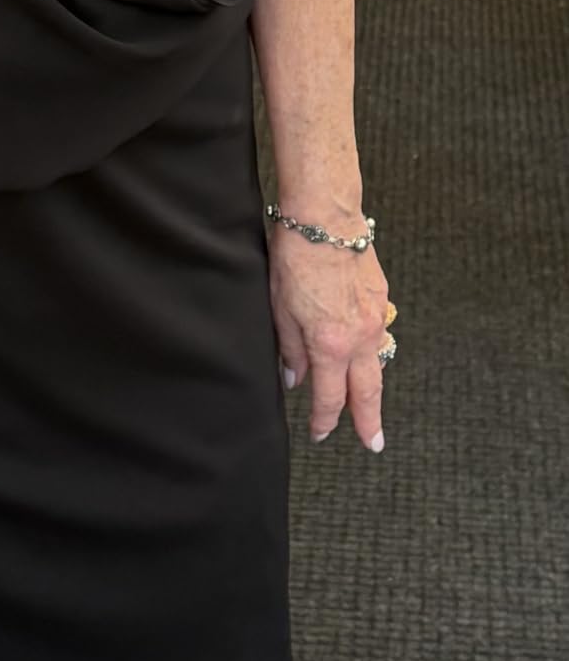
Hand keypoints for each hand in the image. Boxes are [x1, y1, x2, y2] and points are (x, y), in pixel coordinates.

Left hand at [268, 211, 391, 451]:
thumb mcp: (280, 311)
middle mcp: (359, 336)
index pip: (329, 397)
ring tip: (368, 407)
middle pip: (367, 391)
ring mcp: (375, 317)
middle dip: (369, 421)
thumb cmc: (296, 259)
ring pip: (376, 364)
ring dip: (371, 388)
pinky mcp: (381, 298)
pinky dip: (370, 354)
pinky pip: (377, 337)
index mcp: (331, 345)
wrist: (326, 216)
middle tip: (373, 444)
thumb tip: (296, 379)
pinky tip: (363, 359)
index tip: (320, 433)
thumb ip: (291, 351)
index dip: (324, 420)